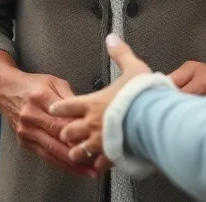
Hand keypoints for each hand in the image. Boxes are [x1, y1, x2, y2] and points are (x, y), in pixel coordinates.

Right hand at [0, 69, 99, 178]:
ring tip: (89, 172)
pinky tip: (73, 168)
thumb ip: (70, 99)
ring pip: (51, 152)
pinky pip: (44, 155)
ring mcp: (25, 131)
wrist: (7, 90)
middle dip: (78, 154)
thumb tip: (86, 114)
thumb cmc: (34, 85)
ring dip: (71, 164)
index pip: (62, 121)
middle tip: (96, 164)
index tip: (95, 144)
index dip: (78, 135)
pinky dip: (60, 163)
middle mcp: (31, 117)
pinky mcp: (23, 141)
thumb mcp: (54, 82)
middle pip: (56, 140)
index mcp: (40, 99)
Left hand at [51, 35, 150, 167]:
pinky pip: (98, 163)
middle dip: (65, 132)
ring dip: (76, 151)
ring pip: (78, 151)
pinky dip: (97, 165)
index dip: (59, 108)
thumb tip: (112, 39)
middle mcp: (91, 124)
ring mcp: (100, 141)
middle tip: (65, 132)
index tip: (54, 109)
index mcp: (92, 103)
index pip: (67, 106)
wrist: (152, 118)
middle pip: (68, 131)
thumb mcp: (133, 68)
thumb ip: (120, 54)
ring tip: (75, 153)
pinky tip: (97, 167)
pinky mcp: (111, 154)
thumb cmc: (141, 95)